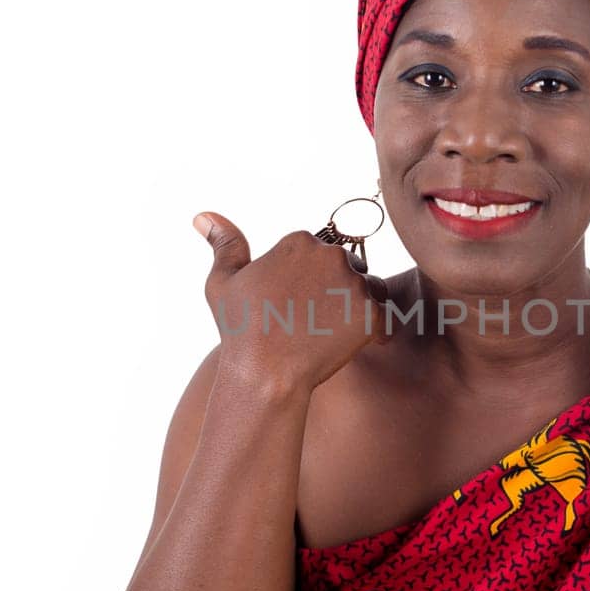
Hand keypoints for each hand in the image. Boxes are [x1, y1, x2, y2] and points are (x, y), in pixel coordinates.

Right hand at [195, 211, 392, 394]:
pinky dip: (374, 331)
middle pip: (349, 267)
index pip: (320, 254)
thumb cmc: (240, 330)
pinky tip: (350, 343)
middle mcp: (331, 255)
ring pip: (371, 288)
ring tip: (331, 331)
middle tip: (313, 321)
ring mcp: (354, 283)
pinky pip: (385, 317)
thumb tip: (204, 216)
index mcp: (299, 242)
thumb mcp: (223, 282)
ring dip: (359, 306)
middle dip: (337, 290)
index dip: (309, 282)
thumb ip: (225, 244)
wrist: (264, 374)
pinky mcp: (372, 313)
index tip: (295, 305)